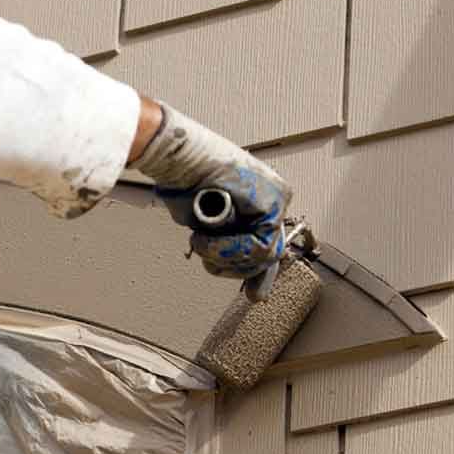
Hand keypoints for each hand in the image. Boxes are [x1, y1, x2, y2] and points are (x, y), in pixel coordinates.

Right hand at [129, 103, 292, 299]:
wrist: (177, 158)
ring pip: (263, 254)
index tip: (253, 294)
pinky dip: (227, 248)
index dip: (259, 277)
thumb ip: (225, 250)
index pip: (267, 249)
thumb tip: (251, 288)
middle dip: (234, 265)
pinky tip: (206, 238)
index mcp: (259, 205)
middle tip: (207, 256)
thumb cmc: (182, 183)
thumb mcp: (203, 224)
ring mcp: (277, 199)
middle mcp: (272, 202)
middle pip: (266, 257)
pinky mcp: (275, 199)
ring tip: (200, 242)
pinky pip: (259, 243)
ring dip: (224, 255)